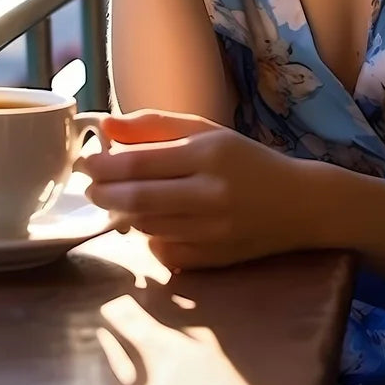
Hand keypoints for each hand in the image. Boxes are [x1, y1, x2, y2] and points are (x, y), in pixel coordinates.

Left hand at [82, 109, 310, 271]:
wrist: (299, 204)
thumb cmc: (246, 161)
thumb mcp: (206, 131)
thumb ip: (155, 126)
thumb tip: (105, 125)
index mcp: (209, 153)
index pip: (140, 163)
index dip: (103, 165)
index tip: (86, 162)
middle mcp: (211, 193)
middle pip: (137, 199)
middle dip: (103, 194)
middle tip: (89, 187)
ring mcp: (213, 231)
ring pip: (146, 227)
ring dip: (122, 214)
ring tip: (116, 200)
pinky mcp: (213, 260)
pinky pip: (163, 252)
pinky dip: (148, 237)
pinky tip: (150, 223)